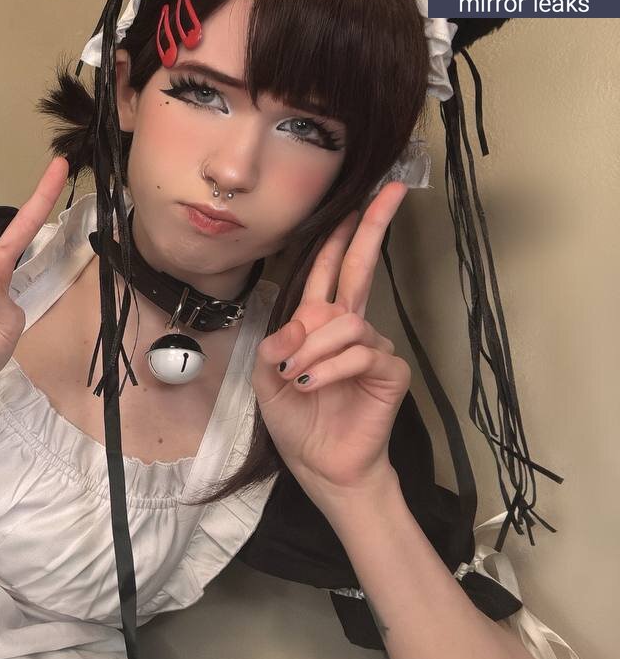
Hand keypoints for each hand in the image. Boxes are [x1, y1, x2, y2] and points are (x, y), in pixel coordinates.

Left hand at [249, 182, 412, 502]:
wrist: (320, 465)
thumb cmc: (297, 421)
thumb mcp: (267, 380)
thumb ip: (274, 347)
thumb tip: (297, 326)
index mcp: (318, 323)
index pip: (330, 269)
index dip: (342, 235)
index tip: (360, 198)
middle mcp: (349, 327)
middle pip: (360, 267)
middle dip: (373, 228)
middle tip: (392, 192)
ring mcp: (372, 347)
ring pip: (345, 322)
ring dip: (314, 349)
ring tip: (297, 377)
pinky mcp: (388, 372)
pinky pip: (359, 354)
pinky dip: (329, 368)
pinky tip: (310, 385)